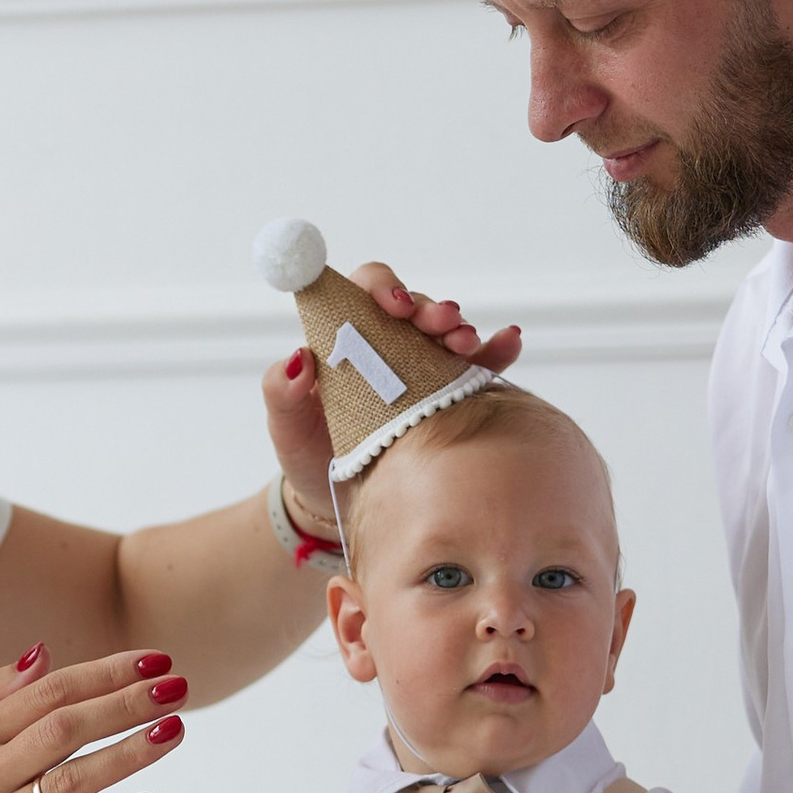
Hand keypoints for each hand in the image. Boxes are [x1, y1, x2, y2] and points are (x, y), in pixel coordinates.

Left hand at [262, 262, 523, 530]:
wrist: (335, 505)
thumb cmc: (307, 458)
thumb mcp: (286, 430)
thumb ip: (282, 393)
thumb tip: (299, 356)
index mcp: (343, 343)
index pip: (362, 296)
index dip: (380, 287)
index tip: (392, 303)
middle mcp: (385, 347)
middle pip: (411, 308)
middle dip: (427, 308)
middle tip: (437, 324)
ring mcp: (421, 370)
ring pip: (445, 333)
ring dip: (459, 329)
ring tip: (465, 343)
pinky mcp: (449, 396)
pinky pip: (478, 368)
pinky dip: (496, 350)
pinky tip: (509, 343)